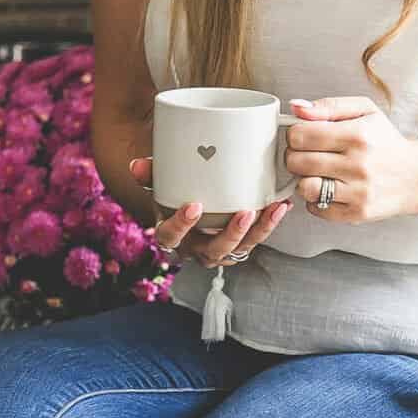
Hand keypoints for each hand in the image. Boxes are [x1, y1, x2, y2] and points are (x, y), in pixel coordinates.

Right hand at [127, 158, 291, 267]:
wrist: (190, 208)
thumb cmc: (176, 197)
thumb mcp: (161, 186)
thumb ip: (152, 175)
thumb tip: (137, 166)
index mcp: (172, 235)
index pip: (170, 237)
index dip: (181, 225)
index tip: (193, 206)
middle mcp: (196, 249)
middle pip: (213, 251)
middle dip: (231, 234)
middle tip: (244, 213)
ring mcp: (219, 250)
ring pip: (239, 249)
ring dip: (258, 231)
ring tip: (271, 210)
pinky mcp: (239, 245)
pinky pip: (255, 241)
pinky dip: (269, 224)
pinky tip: (280, 207)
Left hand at [282, 98, 417, 222]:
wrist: (417, 175)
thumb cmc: (387, 142)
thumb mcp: (365, 111)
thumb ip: (329, 106)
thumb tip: (296, 107)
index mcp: (358, 135)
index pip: (301, 135)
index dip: (295, 134)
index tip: (302, 136)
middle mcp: (358, 164)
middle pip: (297, 161)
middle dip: (294, 156)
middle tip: (306, 154)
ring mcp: (358, 192)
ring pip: (304, 187)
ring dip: (303, 179)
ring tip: (316, 173)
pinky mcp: (357, 213)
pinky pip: (316, 208)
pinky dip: (315, 199)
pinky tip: (328, 188)